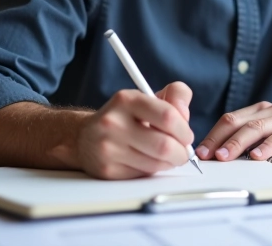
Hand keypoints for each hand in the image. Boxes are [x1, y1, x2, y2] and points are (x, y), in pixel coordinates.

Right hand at [73, 81, 194, 178]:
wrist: (84, 137)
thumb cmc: (125, 117)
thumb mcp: (148, 98)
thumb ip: (175, 96)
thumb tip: (185, 117)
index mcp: (126, 100)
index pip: (168, 116)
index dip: (184, 130)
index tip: (186, 136)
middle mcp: (113, 122)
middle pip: (164, 145)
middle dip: (181, 153)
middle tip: (182, 152)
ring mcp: (108, 148)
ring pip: (156, 164)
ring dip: (169, 163)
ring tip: (167, 156)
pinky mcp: (107, 170)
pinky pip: (143, 175)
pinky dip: (153, 171)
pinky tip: (149, 162)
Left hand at [195, 102, 271, 161]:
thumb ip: (253, 138)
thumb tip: (222, 155)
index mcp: (260, 111)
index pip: (229, 120)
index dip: (212, 135)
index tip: (198, 152)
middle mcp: (271, 111)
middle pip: (238, 122)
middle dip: (218, 139)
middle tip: (205, 156)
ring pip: (256, 128)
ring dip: (237, 143)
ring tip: (224, 156)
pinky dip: (268, 146)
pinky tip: (258, 157)